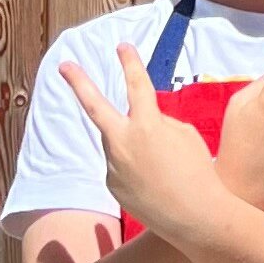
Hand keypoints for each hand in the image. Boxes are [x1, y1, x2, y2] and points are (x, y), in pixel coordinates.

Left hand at [64, 46, 230, 242]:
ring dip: (134, 146)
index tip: (121, 46)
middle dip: (79, 83)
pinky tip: (156, 183)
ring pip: (117, 143)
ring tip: (162, 164)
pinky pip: (121, 167)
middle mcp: (123, 142)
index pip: (137, 85)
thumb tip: (142, 125)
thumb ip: (160, 124)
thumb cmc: (198, 171)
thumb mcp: (186, 136)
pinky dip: (137, 170)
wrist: (193, 215)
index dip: (130, 63)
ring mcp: (113, 165)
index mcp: (147, 125)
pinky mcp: (111, 185)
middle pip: (95, 107)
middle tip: (65, 65)